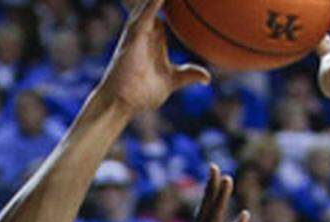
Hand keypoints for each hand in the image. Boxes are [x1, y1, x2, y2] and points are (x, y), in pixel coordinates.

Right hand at [96, 0, 209, 115]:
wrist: (123, 103)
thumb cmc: (142, 93)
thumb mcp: (172, 81)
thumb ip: (188, 74)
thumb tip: (207, 77)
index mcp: (154, 33)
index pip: (166, 6)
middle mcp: (145, 26)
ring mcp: (138, 29)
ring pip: (148, 0)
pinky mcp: (134, 35)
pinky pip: (146, 12)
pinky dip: (154, 2)